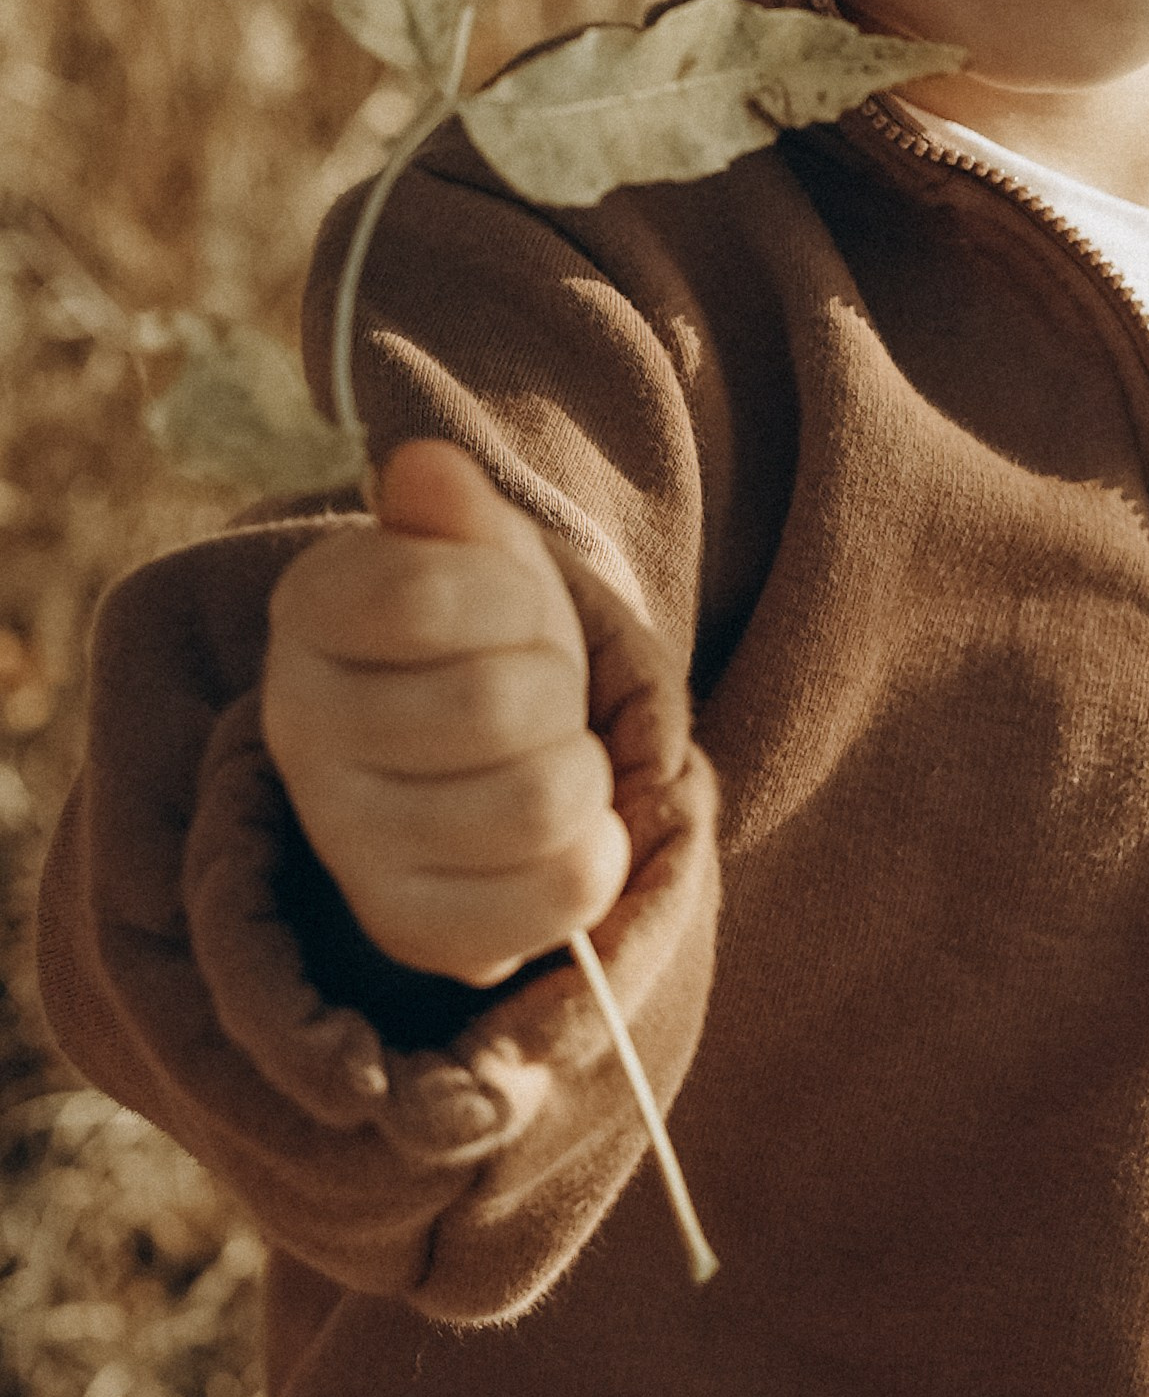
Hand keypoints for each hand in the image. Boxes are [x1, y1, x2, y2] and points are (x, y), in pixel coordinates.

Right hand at [262, 440, 632, 984]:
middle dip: (558, 683)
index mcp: (310, 613)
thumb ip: (453, 505)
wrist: (475, 749)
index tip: (507, 606)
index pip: (434, 595)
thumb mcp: (478, 547)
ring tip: (549, 757)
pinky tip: (566, 831)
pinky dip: (597, 853)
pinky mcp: (411, 927)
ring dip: (583, 768)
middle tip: (537, 688)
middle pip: (503, 705)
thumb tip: (423, 470)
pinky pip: (561, 891)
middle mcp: (303, 733)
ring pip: (541, 802)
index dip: (513, 594)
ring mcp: (348, 843)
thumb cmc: (485, 629)